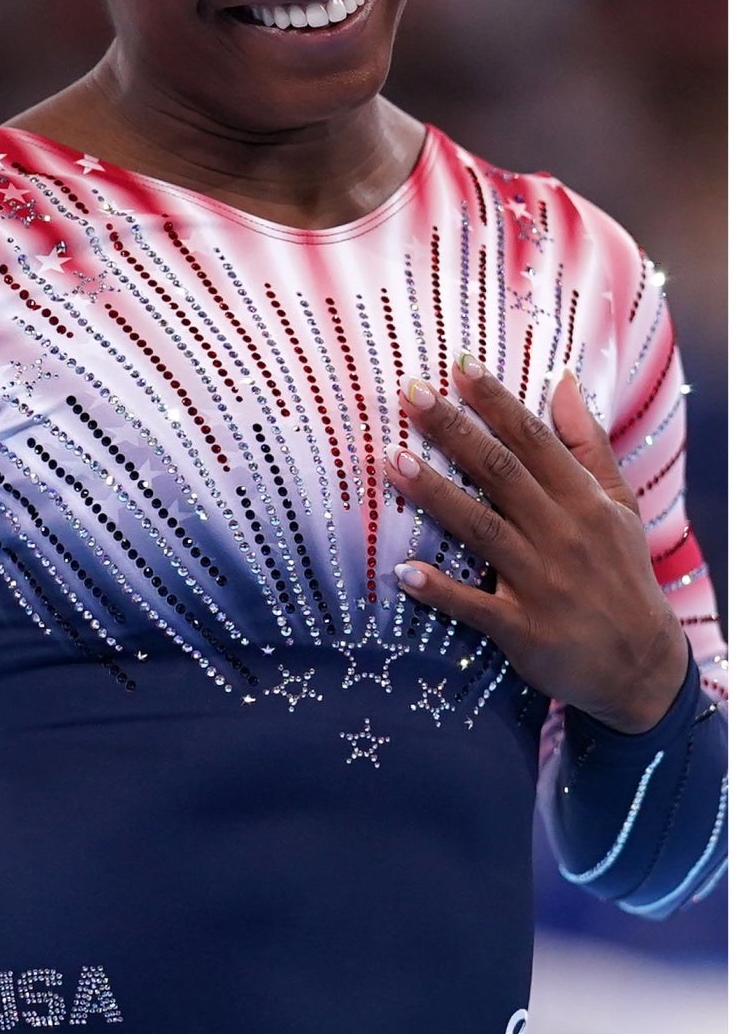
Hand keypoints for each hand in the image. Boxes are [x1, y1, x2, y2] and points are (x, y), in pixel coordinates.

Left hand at [384, 355, 689, 732]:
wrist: (642, 667)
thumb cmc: (620, 574)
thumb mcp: (618, 506)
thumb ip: (586, 445)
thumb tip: (562, 380)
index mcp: (584, 501)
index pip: (534, 441)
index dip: (496, 402)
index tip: (457, 365)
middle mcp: (563, 534)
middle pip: (501, 473)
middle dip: (455, 431)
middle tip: (410, 394)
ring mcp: (542, 583)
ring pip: (482, 529)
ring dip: (436, 495)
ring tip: (391, 461)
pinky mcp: (524, 629)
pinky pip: (475, 607)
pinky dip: (440, 590)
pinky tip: (402, 571)